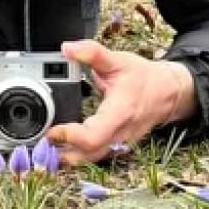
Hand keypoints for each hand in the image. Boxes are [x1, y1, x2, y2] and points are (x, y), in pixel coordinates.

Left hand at [47, 40, 196, 166]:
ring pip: (92, 160)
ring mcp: (120, 143)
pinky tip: (62, 147)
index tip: (52, 130)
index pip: (93, 137)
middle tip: (41, 141)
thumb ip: (93, 53)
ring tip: (46, 147)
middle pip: (89, 155)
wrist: (167, 93)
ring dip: (68, 156)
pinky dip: (78, 154)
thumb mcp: (119, 60)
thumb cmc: (144, 78)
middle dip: (62, 152)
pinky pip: (96, 156)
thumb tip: (68, 48)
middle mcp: (120, 134)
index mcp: (120, 113)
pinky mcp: (117, 146)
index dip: (70, 137)